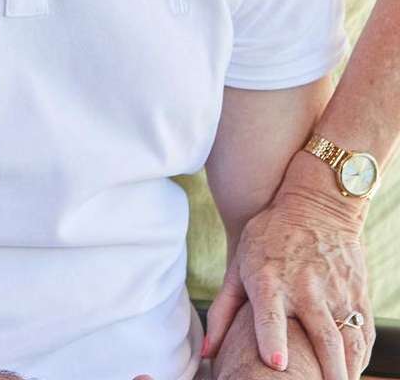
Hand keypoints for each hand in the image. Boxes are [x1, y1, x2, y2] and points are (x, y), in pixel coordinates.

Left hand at [205, 196, 372, 379]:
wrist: (316, 205)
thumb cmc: (269, 236)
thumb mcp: (239, 264)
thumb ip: (222, 310)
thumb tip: (206, 353)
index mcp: (270, 281)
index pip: (272, 315)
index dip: (273, 340)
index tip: (278, 364)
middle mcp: (305, 288)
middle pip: (322, 337)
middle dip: (326, 370)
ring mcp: (334, 291)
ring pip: (348, 339)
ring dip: (346, 370)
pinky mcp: (356, 292)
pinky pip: (363, 332)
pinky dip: (360, 357)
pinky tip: (350, 371)